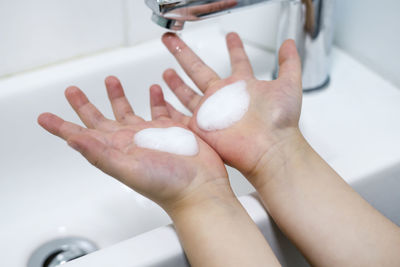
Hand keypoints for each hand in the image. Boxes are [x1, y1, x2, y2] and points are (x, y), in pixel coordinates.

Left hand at [38, 76, 228, 210]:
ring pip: (128, 110)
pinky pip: (159, 109)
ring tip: (111, 80)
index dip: (62, 126)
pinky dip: (155, 98)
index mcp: (115, 149)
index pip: (82, 135)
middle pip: (100, 119)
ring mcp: (149, 133)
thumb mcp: (128, 169)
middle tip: (72, 90)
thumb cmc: (166, 185)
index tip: (44, 118)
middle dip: (85, 104)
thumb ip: (100, 154)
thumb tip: (73, 140)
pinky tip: (154, 88)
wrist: (200, 187)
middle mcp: (129, 140)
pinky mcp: (170, 129)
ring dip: (118, 95)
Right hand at [161, 32, 302, 181]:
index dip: (234, 49)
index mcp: (242, 86)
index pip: (237, 61)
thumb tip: (290, 43)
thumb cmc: (280, 122)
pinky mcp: (199, 128)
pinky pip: (178, 118)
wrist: (270, 148)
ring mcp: (210, 113)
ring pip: (186, 93)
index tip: (231, 36)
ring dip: (175, 83)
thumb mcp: (289, 85)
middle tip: (173, 41)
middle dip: (185, 55)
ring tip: (166, 71)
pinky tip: (157, 99)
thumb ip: (290, 62)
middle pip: (198, 71)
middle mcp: (223, 98)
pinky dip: (166, 109)